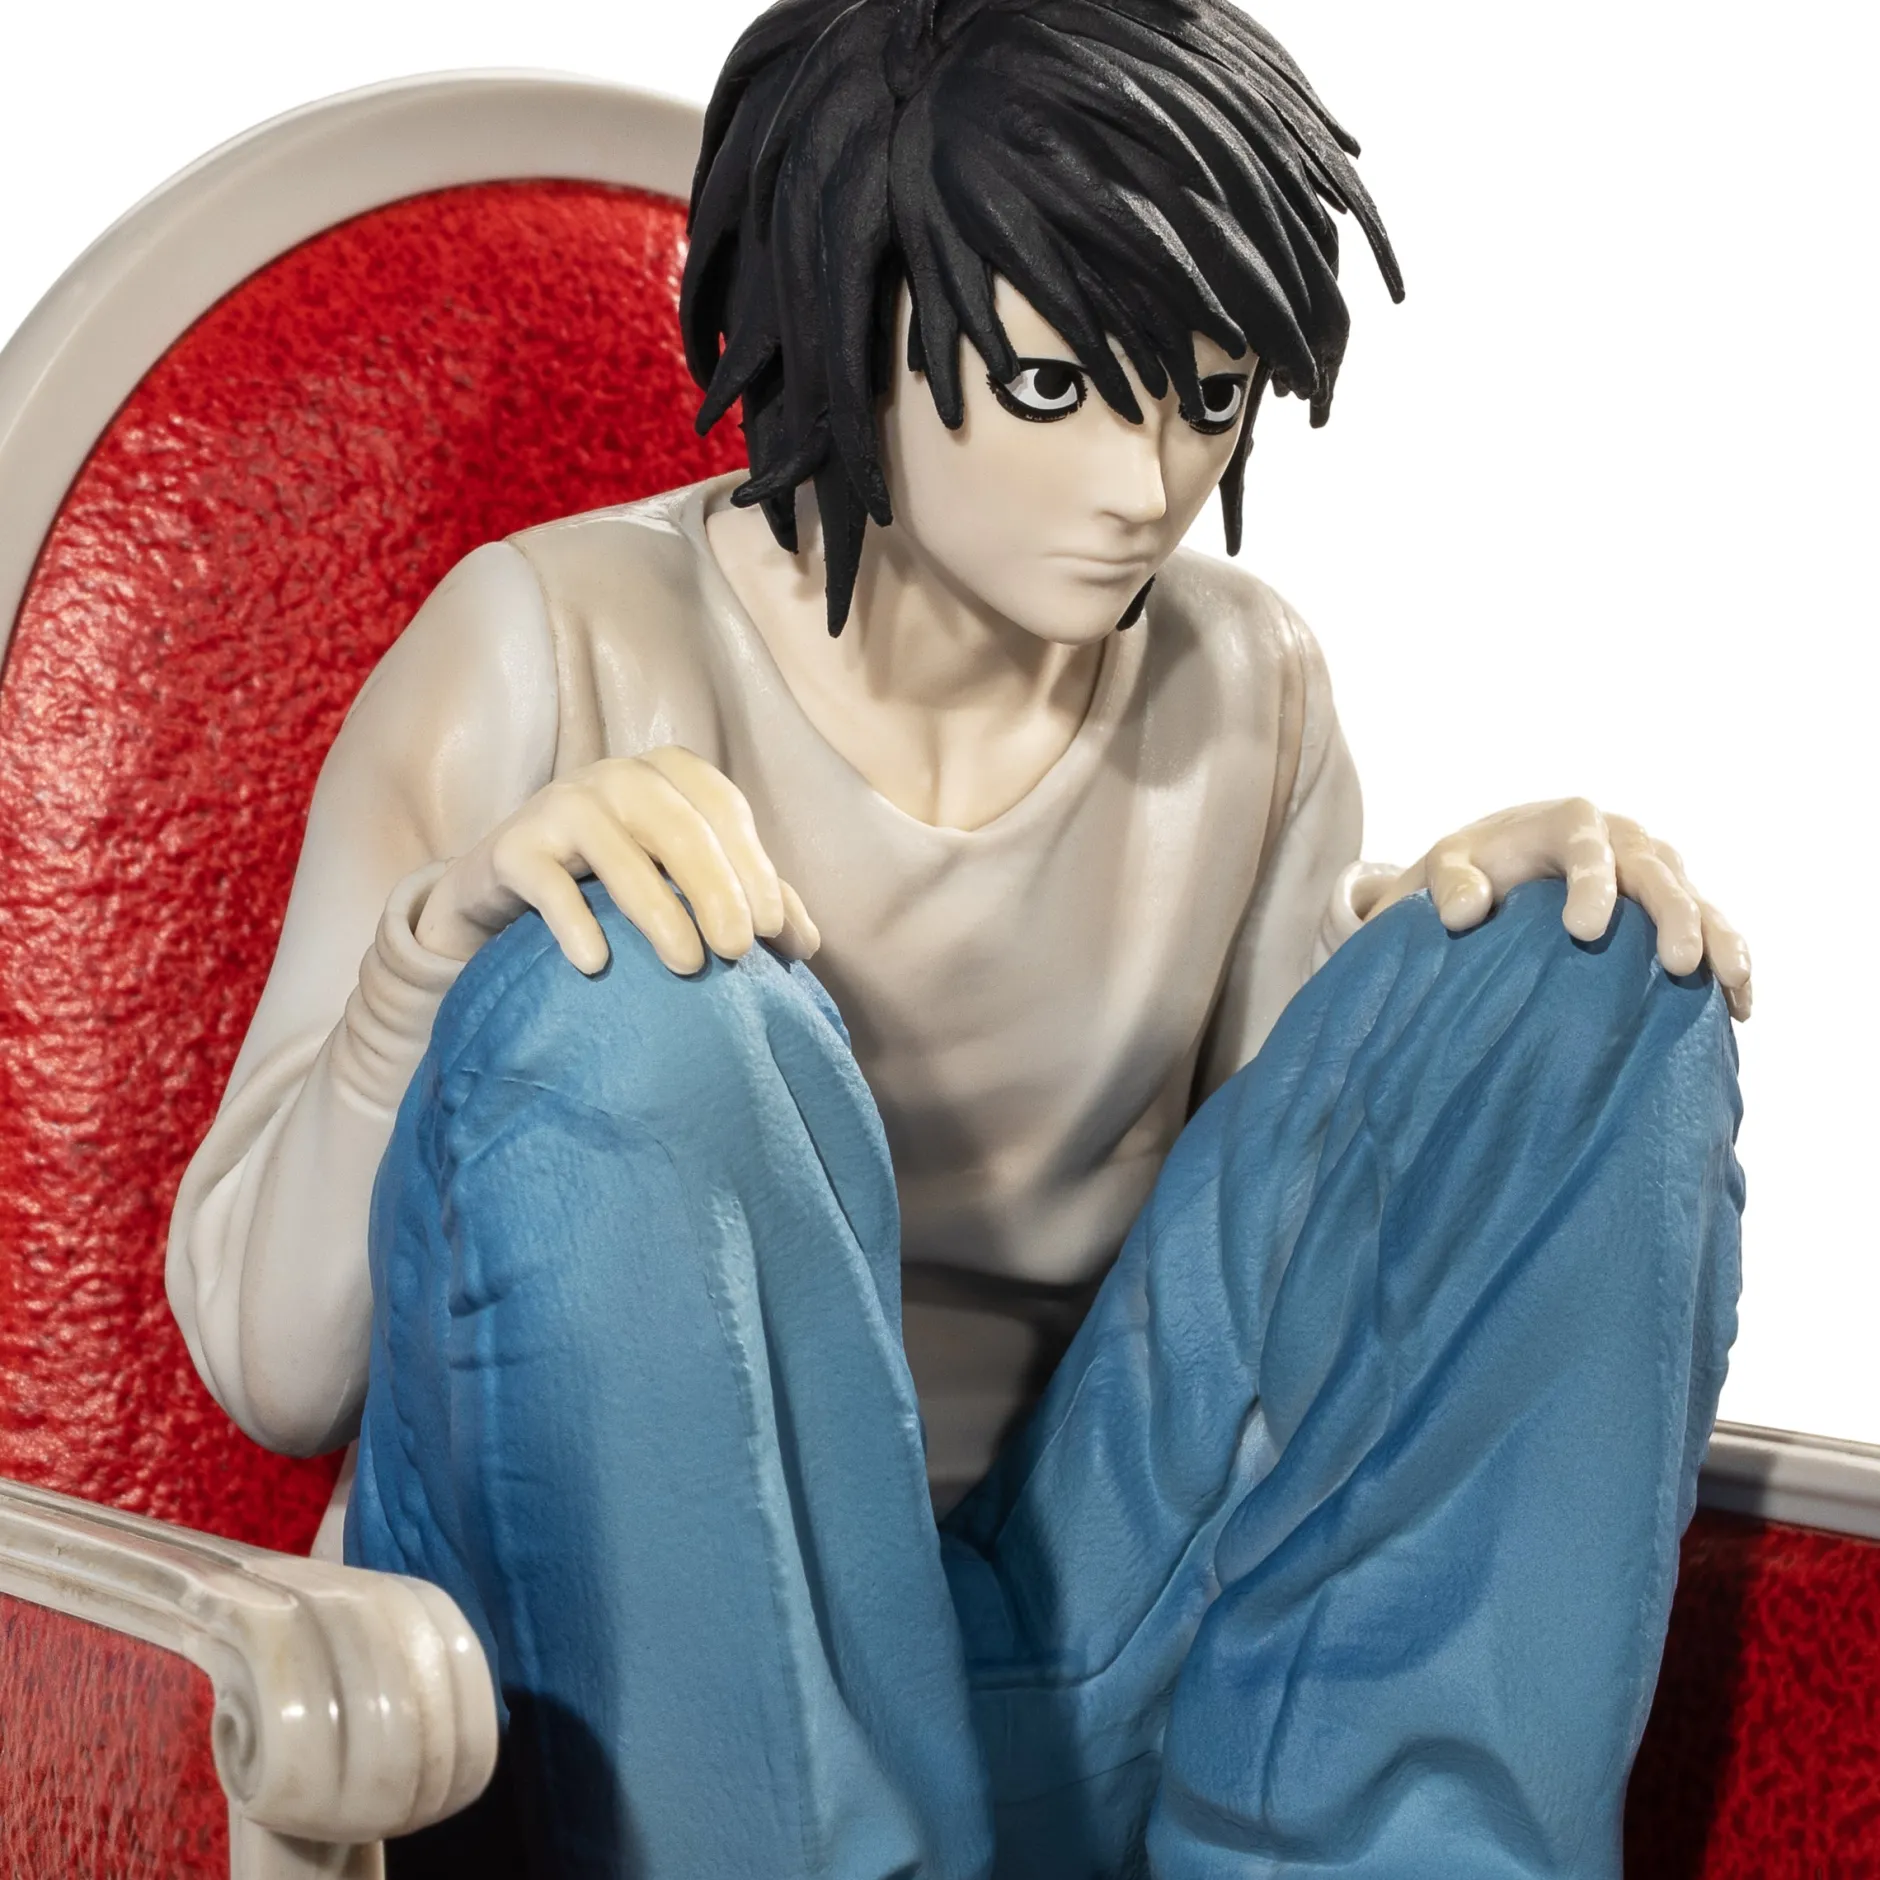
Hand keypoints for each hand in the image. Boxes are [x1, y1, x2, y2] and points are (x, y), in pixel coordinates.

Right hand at [414, 747, 819, 975]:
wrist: (506, 893)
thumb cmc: (612, 886)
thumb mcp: (683, 883)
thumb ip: (746, 902)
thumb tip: (806, 946)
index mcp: (667, 775)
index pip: (723, 807)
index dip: (753, 865)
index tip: (773, 930)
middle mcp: (615, 777)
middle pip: (677, 826)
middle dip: (714, 889)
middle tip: (737, 951)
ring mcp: (559, 806)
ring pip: (616, 851)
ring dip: (656, 910)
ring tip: (686, 965)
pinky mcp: (511, 847)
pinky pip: (546, 881)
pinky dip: (573, 921)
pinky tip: (596, 963)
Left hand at [1365, 798, 1751, 1020]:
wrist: (1495, 867)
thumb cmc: (1469, 870)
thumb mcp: (1445, 867)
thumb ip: (1451, 883)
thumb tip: (1466, 913)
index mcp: (1568, 821)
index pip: (1586, 845)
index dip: (1591, 882)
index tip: (1583, 931)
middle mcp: (1621, 838)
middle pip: (1656, 871)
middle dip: (1674, 915)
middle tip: (1679, 964)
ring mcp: (1653, 869)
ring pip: (1696, 898)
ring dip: (1719, 937)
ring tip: (1734, 982)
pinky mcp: (1670, 904)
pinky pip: (1710, 926)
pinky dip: (1728, 959)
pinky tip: (1742, 1003)